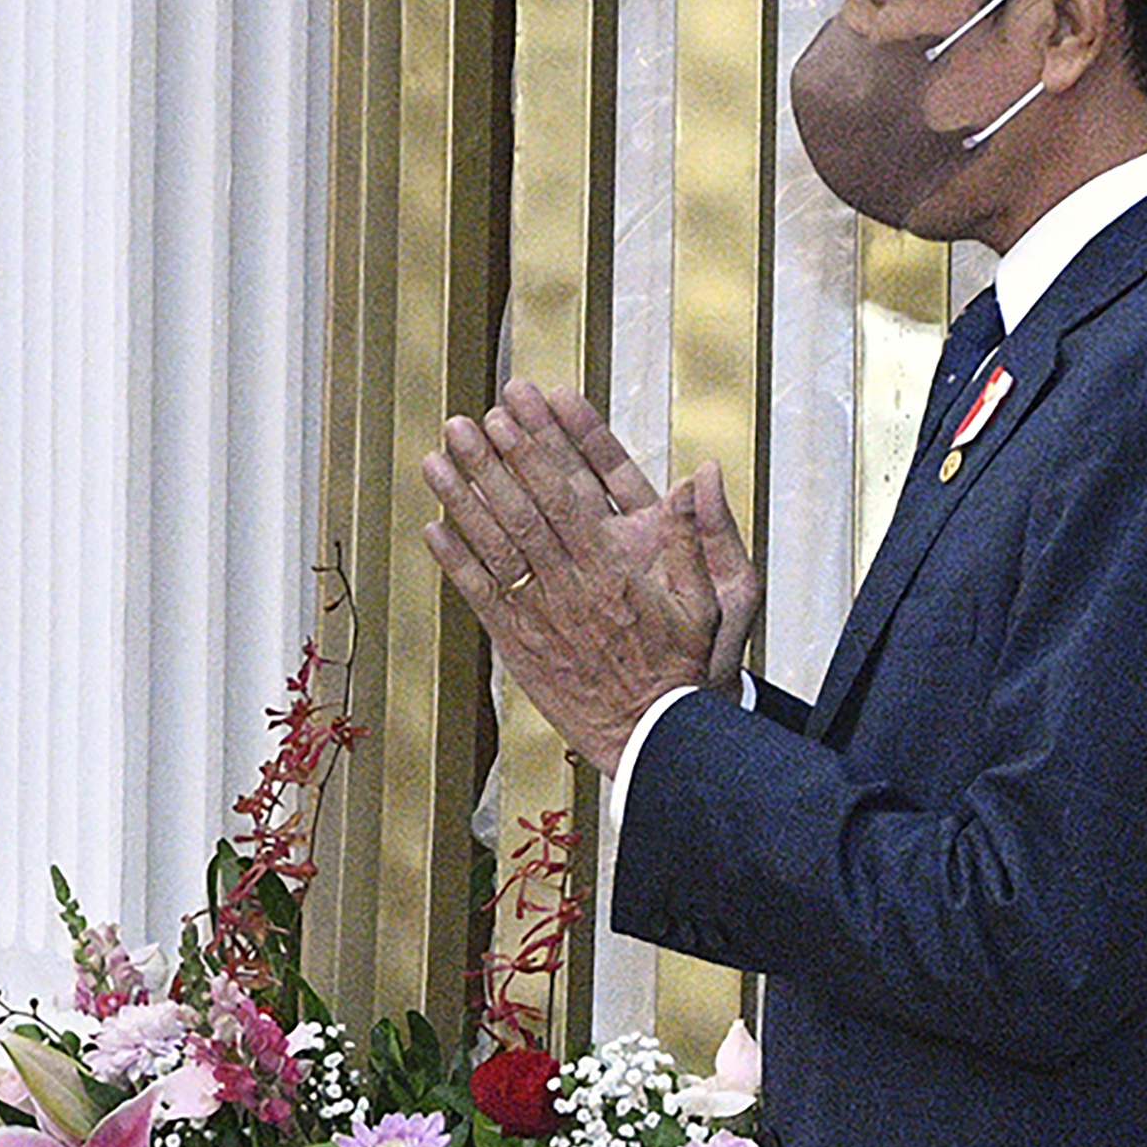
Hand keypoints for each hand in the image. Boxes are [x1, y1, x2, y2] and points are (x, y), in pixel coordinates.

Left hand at [416, 379, 761, 772]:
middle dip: (491, 462)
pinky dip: (455, 562)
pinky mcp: (519, 643)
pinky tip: (432, 527)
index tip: (514, 413)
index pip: (569, 493)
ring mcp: (541, 613)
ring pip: (495, 547)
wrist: (652, 733)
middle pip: (524, 510)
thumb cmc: (683, 663)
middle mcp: (572, 582)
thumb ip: (701, 535)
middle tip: (462, 422)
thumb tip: (701, 474)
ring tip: (434, 460)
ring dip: (462, 501)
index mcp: (616, 564)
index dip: (537, 450)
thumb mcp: (715, 597)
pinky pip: (481, 596)